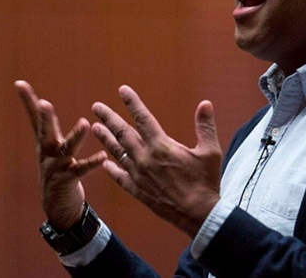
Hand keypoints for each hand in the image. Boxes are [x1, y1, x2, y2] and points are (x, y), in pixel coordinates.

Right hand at [15, 80, 107, 229]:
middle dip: (45, 117)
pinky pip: (81, 170)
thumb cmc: (57, 170)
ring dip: (75, 137)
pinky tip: (102, 156)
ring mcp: (55, 167)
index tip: (19, 82)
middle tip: (44, 103)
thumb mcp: (51, 147)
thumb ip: (49, 127)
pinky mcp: (67, 181)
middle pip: (45, 132)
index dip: (27, 100)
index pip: (35, 118)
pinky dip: (91, 163)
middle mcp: (47, 153)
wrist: (57, 206)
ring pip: (65, 150)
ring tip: (85, 123)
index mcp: (45, 142)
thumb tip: (43, 103)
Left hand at [91, 85, 221, 237]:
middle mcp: (145, 159)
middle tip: (96, 107)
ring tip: (94, 128)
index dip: (132, 103)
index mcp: (161, 146)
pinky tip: (105, 163)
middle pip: (123, 133)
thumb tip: (205, 103)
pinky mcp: (138, 191)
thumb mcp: (210, 151)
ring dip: (105, 139)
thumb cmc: (205, 182)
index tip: (122, 90)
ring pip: (117, 153)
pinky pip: (120, 178)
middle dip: (109, 118)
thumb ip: (205, 126)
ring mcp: (139, 176)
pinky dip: (112, 169)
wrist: (198, 214)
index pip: (143, 118)